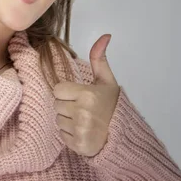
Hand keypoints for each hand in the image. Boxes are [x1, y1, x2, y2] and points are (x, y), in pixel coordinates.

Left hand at [53, 34, 120, 156]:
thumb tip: (105, 35)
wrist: (123, 134)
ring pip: (58, 120)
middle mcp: (82, 112)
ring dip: (67, 120)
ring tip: (84, 120)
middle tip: (83, 109)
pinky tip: (83, 132)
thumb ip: (100, 58)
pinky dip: (70, 135)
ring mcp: (79, 130)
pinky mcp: (78, 145)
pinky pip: (62, 135)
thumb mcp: (107, 81)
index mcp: (87, 94)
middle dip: (67, 106)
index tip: (79, 95)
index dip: (67, 92)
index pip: (58, 89)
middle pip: (56, 105)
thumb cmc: (112, 106)